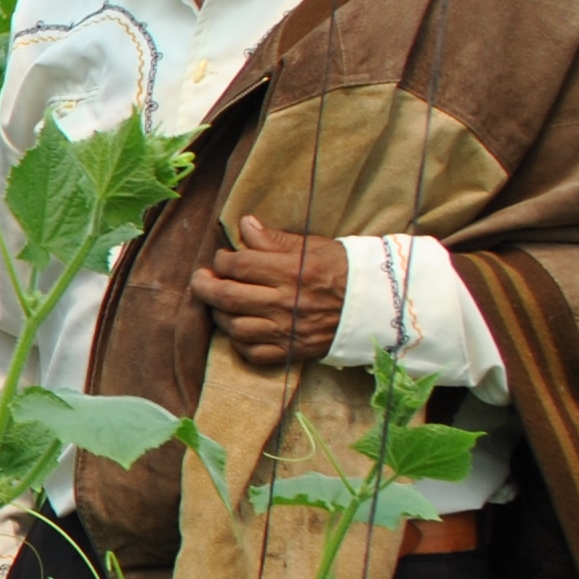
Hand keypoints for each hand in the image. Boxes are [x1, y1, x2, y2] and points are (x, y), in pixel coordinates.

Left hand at [189, 215, 346, 366]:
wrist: (378, 304)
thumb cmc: (343, 270)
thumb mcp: (312, 246)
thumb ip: (274, 240)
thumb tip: (244, 225)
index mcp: (291, 272)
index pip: (239, 265)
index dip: (222, 260)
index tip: (221, 258)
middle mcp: (287, 303)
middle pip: (228, 297)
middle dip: (205, 287)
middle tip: (201, 279)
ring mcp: (289, 330)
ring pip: (235, 327)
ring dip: (218, 314)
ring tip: (217, 303)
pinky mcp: (293, 351)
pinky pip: (254, 353)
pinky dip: (238, 343)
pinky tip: (237, 330)